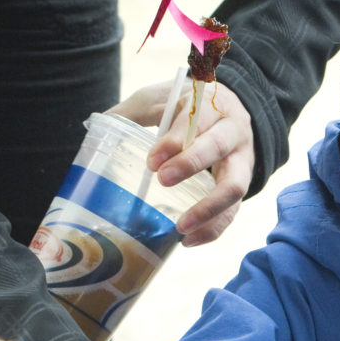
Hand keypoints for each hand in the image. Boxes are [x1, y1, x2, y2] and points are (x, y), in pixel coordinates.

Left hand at [109, 78, 253, 245]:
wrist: (227, 114)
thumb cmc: (187, 109)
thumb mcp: (161, 99)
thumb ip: (134, 112)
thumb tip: (98, 127)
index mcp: (213, 103)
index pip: (197, 118)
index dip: (176, 139)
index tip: (153, 160)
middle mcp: (233, 129)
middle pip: (219, 146)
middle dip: (191, 164)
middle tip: (163, 182)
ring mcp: (242, 160)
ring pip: (235, 185)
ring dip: (208, 209)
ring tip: (181, 227)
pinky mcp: (241, 186)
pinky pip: (233, 211)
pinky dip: (213, 229)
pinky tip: (189, 241)